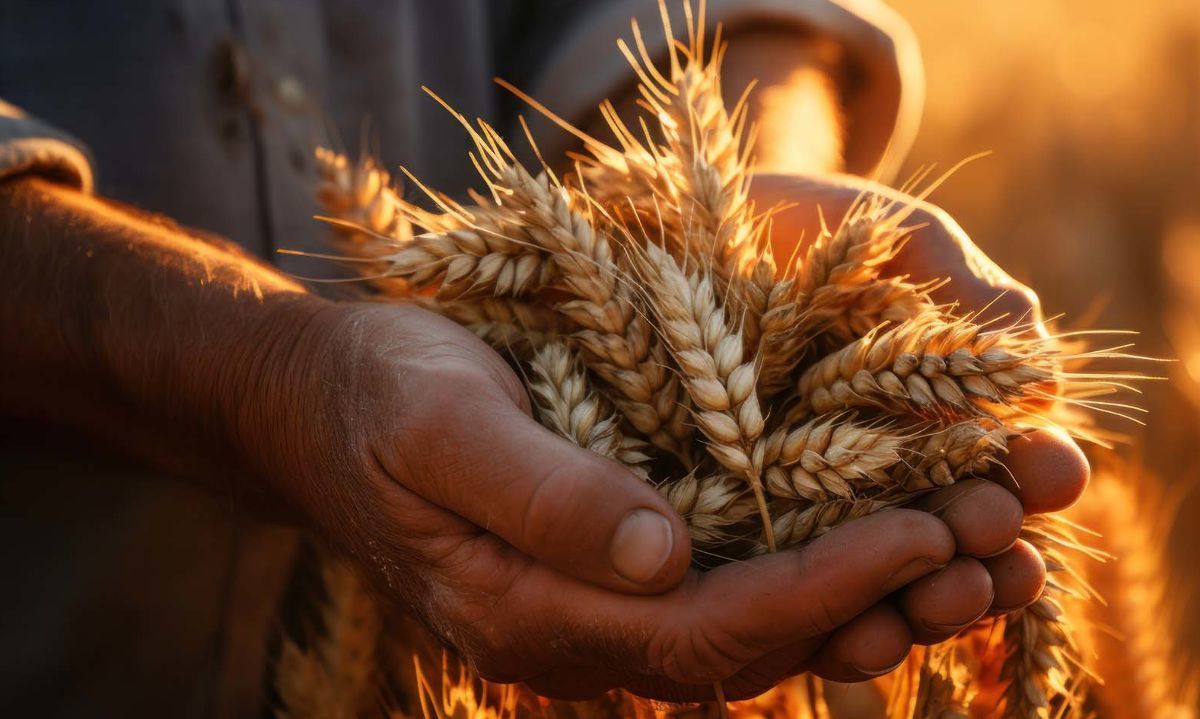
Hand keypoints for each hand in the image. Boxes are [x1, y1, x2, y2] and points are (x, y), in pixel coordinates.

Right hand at [244, 302, 972, 700]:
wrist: (322, 404)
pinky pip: (728, 594)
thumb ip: (541, 492)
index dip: (819, 589)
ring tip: (964, 545)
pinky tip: (873, 535)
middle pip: (750, 649)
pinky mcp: (609, 572)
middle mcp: (574, 636)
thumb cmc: (375, 393)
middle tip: (981, 539)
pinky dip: (809, 573)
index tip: (918, 530)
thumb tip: (665, 555)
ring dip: (859, 598)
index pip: (705, 630)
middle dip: (870, 601)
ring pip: (751, 633)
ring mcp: (594, 610)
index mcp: (527, 613)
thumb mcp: (440, 422)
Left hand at [752, 173, 1090, 640]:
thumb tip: (1044, 377)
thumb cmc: (795, 222)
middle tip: (992, 542)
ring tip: (936, 599)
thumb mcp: (889, 236)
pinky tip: (850, 633)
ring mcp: (806, 502)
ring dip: (920, 600)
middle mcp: (879, 468)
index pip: (1001, 458)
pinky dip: (825, 614)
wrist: (672, 219)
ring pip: (877, 575)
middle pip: (949, 531)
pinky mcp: (734, 526)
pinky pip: (786, 587)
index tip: (1054, 469)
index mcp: (932, 409)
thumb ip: (962, 287)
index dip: (1034, 471)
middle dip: (981, 545)